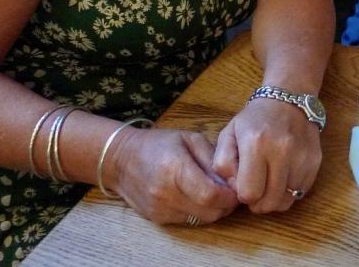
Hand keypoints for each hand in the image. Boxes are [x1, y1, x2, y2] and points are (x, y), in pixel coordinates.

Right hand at [110, 126, 237, 224]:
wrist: (122, 160)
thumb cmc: (158, 144)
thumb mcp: (189, 138)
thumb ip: (212, 158)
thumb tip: (233, 179)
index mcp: (175, 168)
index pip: (211, 194)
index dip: (230, 195)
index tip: (237, 187)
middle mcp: (166, 193)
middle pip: (209, 211)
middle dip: (226, 204)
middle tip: (231, 191)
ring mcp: (160, 209)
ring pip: (201, 219)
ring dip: (214, 210)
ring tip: (216, 193)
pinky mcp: (157, 219)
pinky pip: (188, 221)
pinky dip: (199, 212)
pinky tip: (198, 198)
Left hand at [212, 98, 322, 213]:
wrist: (289, 99)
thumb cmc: (254, 119)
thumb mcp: (228, 134)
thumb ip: (222, 165)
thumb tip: (236, 189)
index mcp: (256, 144)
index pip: (249, 193)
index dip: (243, 194)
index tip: (243, 184)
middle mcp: (282, 151)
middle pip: (269, 202)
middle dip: (258, 202)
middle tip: (256, 189)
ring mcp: (302, 157)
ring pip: (287, 201)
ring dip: (275, 198)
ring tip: (269, 184)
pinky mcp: (315, 162)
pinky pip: (301, 192)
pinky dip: (290, 191)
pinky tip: (283, 177)